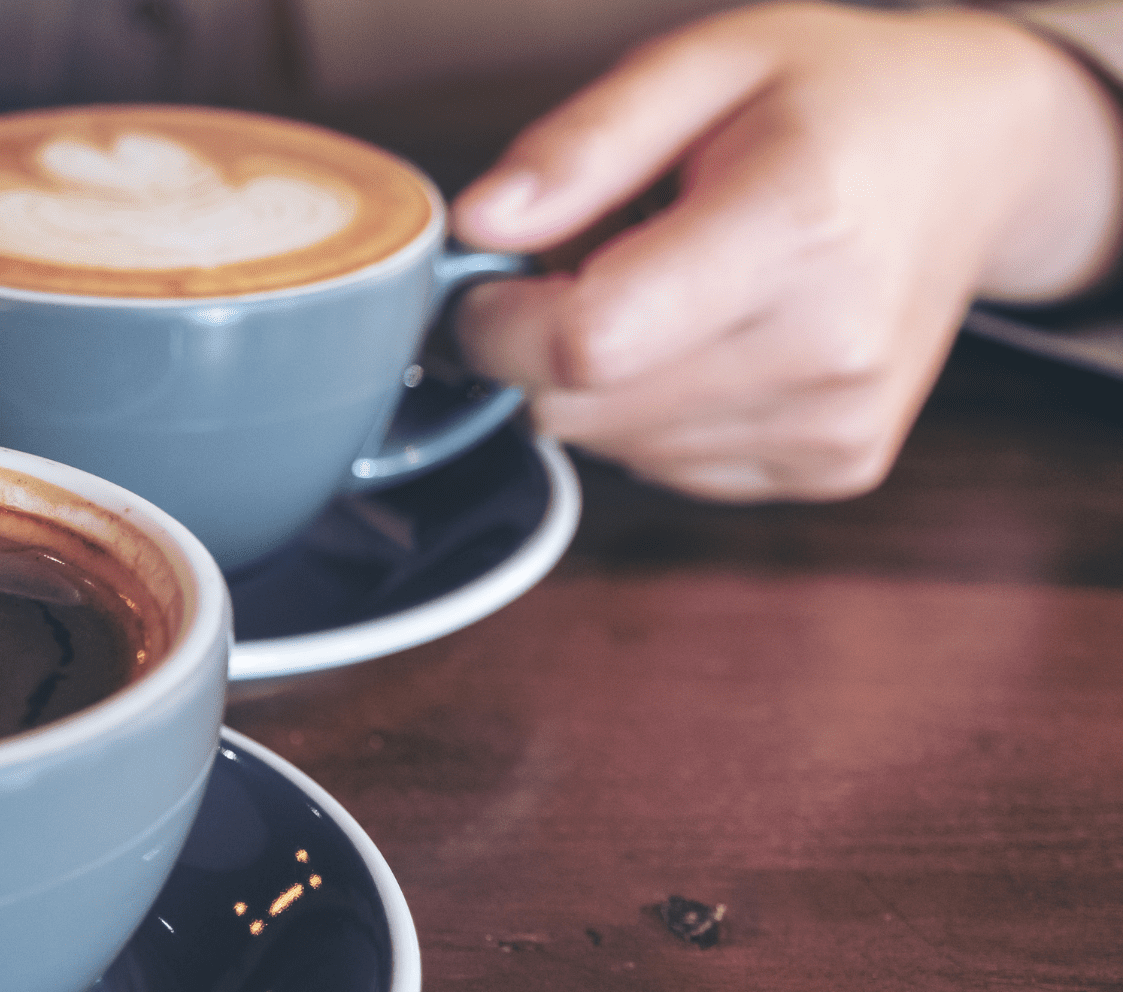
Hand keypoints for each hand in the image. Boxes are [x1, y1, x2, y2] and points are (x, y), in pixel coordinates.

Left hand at [451, 1, 1122, 500]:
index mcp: (797, 226)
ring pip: (613, 448)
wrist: (973, 154)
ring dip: (600, 381)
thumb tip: (477, 226)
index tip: (490, 282)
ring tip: (667, 288)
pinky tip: (706, 337)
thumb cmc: (836, 98)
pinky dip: (651, 412)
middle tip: (589, 263)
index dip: (499, 322)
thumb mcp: (705, 64)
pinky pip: (666, 468)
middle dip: (542, 345)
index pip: (586, 340)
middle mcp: (831, 345)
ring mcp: (838, 421)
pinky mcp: (835, 466)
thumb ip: (580, 146)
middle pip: (584, 408)